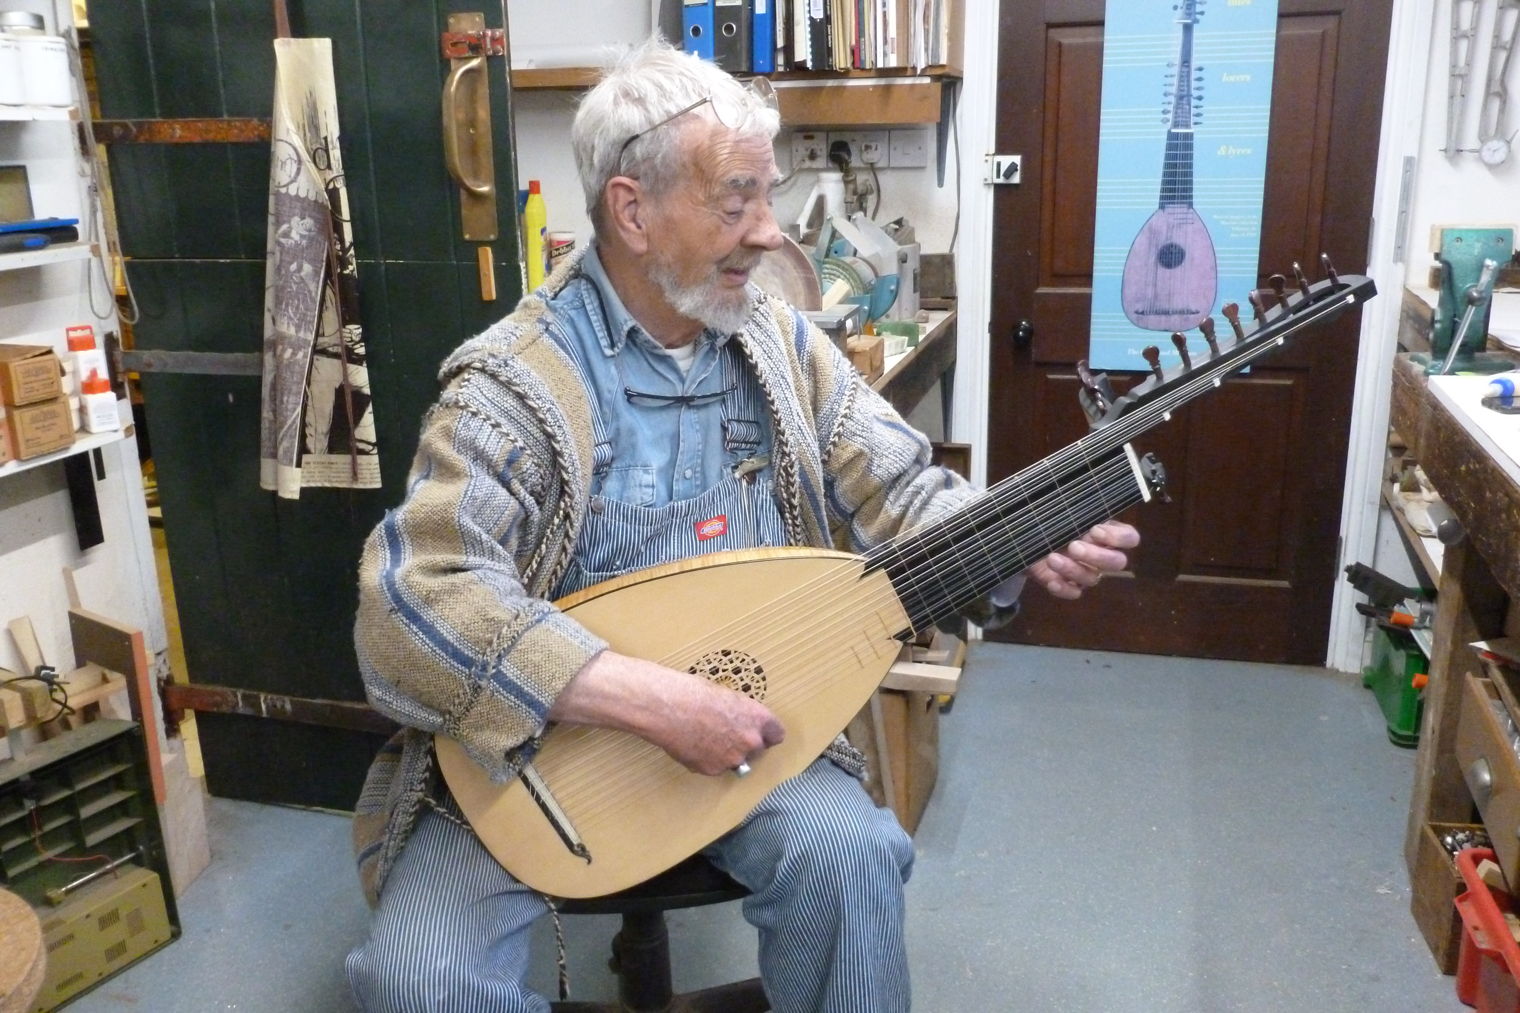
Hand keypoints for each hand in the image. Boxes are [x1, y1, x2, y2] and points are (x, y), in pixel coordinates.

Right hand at [550, 651, 784, 775]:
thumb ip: (741, 713)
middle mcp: (750, 741)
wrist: (666, 708)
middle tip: (723, 732)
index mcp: (758, 718)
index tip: (759, 733)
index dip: (766, 733)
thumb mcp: (726, 695)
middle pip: (757, 749)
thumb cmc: (692, 692)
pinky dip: (706, 760)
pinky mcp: (712, 770)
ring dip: (725, 754)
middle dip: (744, 743)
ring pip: (735, 761)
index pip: (777, 735)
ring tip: (704, 737)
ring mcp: (731, 758)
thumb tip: (740, 722)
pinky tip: (692, 744)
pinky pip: (714, 768)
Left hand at [1026, 520, 1138, 599]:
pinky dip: (1064, 589)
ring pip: (1093, 578)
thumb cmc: (1049, 517)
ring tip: (1051, 558)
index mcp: (1105, 531)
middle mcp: (1101, 553)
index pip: (1129, 538)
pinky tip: (1052, 581)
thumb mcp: (1063, 509)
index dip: (1118, 538)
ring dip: (1073, 569)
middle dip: (1097, 556)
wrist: (1025, 535)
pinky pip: (1074, 593)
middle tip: (1074, 547)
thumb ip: (1077, 509)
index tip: (1095, 530)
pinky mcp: (1069, 584)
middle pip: (1117, 562)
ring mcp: (1086, 571)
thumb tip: (1081, 505)